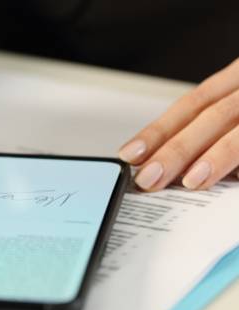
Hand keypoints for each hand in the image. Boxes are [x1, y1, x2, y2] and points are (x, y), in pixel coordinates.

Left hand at [119, 58, 238, 190]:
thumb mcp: (238, 106)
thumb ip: (214, 128)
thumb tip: (174, 166)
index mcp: (237, 80)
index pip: (190, 105)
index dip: (158, 130)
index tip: (129, 154)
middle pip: (211, 115)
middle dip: (177, 149)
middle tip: (149, 178)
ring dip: (216, 156)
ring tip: (192, 181)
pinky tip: (236, 179)